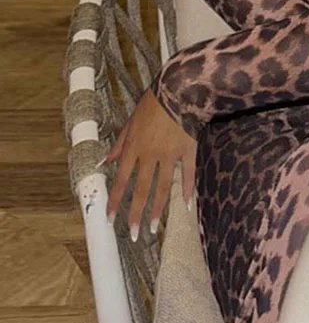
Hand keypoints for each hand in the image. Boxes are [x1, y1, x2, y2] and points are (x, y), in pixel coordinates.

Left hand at [105, 89, 196, 240]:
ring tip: (154, 228)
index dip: (115, 201)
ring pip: (163, 187)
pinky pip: (189, 173)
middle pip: (141, 189)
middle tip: (134, 235)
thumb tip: (105, 160)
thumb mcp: (131, 120)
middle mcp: (150, 154)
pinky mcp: (188, 150)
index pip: (121, 180)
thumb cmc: (153, 101)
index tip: (110, 219)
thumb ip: (120, 143)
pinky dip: (188, 189)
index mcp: (134, 147)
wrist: (178, 87)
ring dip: (157, 209)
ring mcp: (170, 154)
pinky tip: (187, 205)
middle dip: (136, 214)